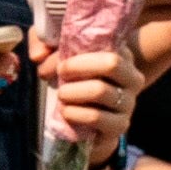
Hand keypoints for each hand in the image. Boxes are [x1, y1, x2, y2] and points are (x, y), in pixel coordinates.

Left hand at [43, 27, 144, 160]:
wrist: (86, 122)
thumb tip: (38, 56)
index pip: (110, 43)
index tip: (62, 56)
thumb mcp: (58, 54)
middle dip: (78, 67)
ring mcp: (128, 103)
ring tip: (61, 94)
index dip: (82, 48)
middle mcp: (132, 79)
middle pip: (111, 64)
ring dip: (72, 92)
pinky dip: (75, 113)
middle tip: (60, 72)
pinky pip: (96, 116)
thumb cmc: (74, 80)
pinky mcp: (119, 126)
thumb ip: (44, 43)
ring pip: (100, 91)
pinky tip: (66, 111)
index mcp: (123, 56)